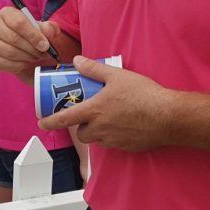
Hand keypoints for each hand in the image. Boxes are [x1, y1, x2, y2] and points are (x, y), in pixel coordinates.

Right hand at [0, 6, 59, 80]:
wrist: (20, 48)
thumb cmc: (30, 36)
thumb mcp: (42, 29)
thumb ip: (48, 28)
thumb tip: (49, 32)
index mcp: (6, 13)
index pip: (19, 23)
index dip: (34, 36)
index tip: (45, 45)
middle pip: (14, 39)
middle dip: (32, 49)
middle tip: (42, 54)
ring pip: (10, 52)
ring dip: (26, 58)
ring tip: (34, 57)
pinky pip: (4, 64)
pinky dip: (18, 66)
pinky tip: (25, 63)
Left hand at [39, 56, 173, 151]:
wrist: (169, 116)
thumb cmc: (143, 94)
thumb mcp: (117, 76)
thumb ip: (94, 69)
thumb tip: (77, 61)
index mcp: (94, 111)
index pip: (64, 119)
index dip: (50, 121)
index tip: (41, 122)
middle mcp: (100, 129)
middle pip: (81, 133)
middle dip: (81, 126)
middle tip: (88, 115)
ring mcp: (114, 140)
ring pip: (97, 140)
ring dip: (97, 131)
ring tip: (108, 117)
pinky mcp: (127, 147)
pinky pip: (113, 144)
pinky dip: (113, 136)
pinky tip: (124, 124)